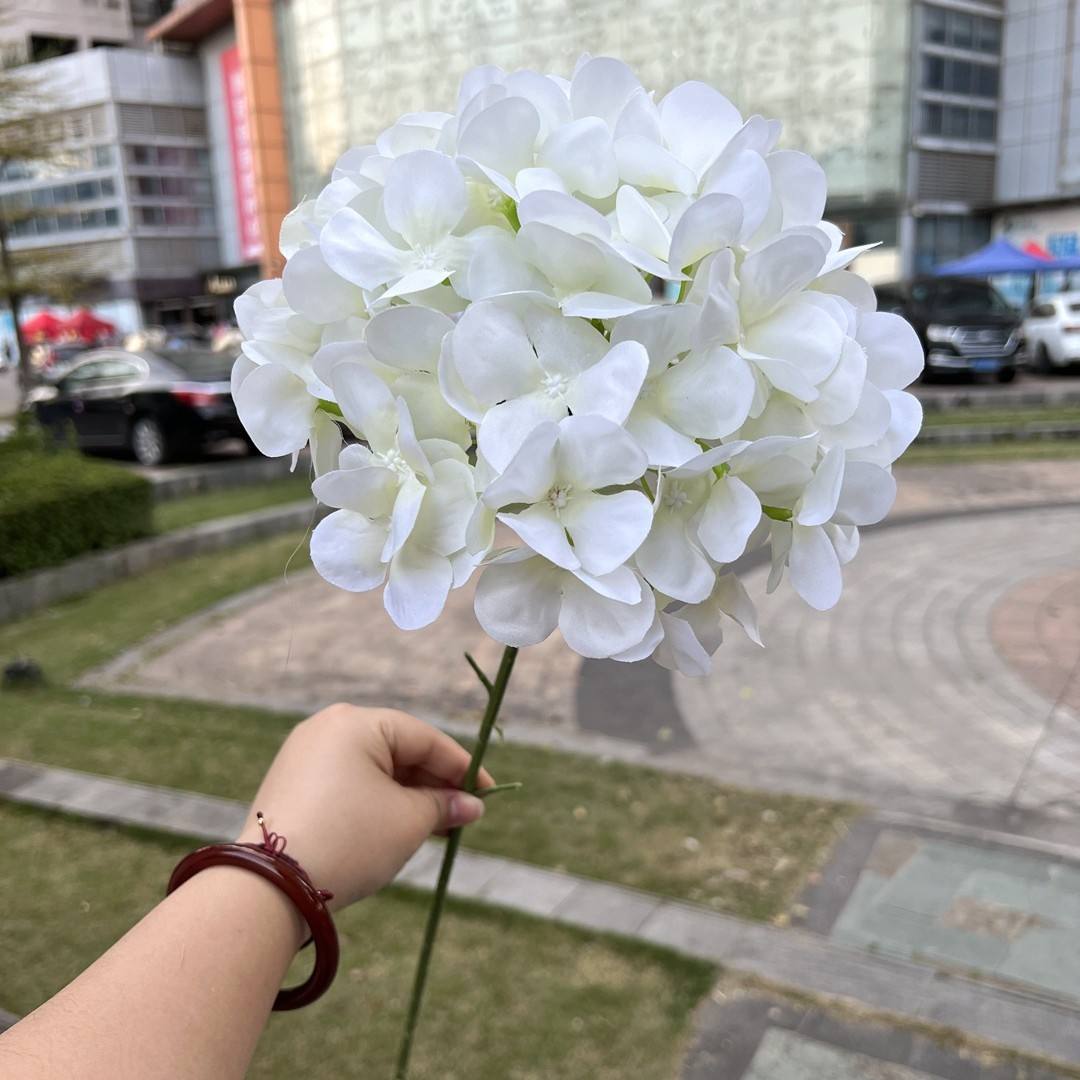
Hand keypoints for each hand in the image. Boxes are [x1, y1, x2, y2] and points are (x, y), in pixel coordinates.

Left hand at [236, 704, 490, 908]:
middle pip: (397, 750)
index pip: (423, 738)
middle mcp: (327, 727)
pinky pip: (348, 783)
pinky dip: (376, 802)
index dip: (461, 767)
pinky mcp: (291, 784)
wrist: (269, 887)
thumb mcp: (407, 822)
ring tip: (436, 828)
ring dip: (407, 796)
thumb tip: (470, 805)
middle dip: (432, 784)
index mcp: (356, 722)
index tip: (487, 792)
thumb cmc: (350, 840)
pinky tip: (397, 828)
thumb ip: (443, 806)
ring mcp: (304, 755)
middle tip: (463, 815)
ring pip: (372, 769)